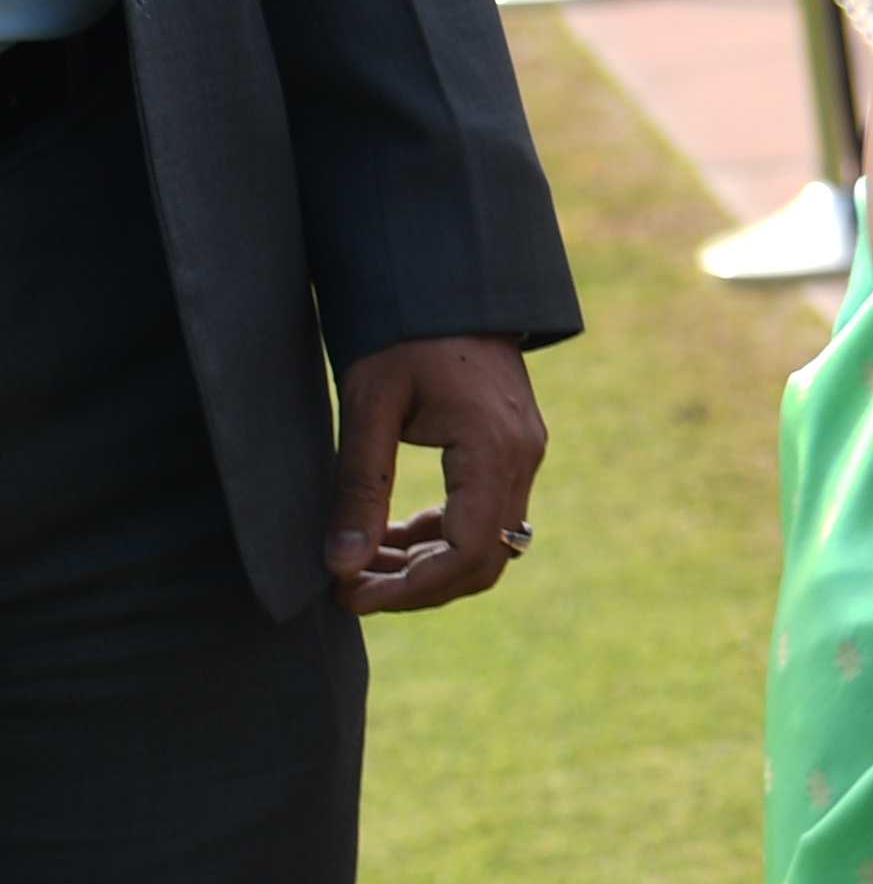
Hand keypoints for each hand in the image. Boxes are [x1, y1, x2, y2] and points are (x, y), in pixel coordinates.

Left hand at [330, 333, 547, 613]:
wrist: (448, 286)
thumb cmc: (403, 336)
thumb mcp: (369, 406)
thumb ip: (357, 487)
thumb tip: (339, 566)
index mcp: (494, 447)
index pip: (469, 550)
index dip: (411, 588)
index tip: (350, 597)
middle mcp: (522, 458)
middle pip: (484, 561)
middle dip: (415, 587)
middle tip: (346, 592)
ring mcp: (524, 457)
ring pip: (486, 546)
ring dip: (424, 567)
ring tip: (354, 567)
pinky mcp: (512, 453)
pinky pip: (484, 519)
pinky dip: (437, 540)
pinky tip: (386, 536)